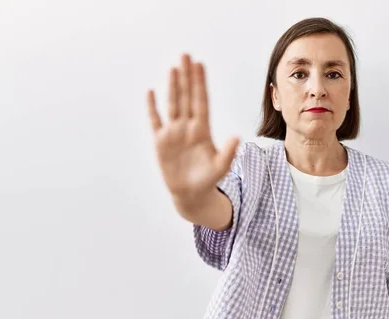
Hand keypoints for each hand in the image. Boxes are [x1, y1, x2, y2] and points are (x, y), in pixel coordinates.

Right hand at [147, 54, 238, 201]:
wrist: (191, 193)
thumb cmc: (208, 180)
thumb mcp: (221, 167)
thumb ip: (228, 153)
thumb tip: (238, 137)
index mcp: (203, 130)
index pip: (201, 101)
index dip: (200, 83)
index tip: (200, 65)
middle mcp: (188, 127)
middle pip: (187, 96)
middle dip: (187, 76)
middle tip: (186, 55)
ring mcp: (174, 132)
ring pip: (172, 104)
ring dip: (173, 86)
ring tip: (173, 68)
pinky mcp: (161, 141)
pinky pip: (155, 120)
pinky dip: (152, 107)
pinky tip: (151, 92)